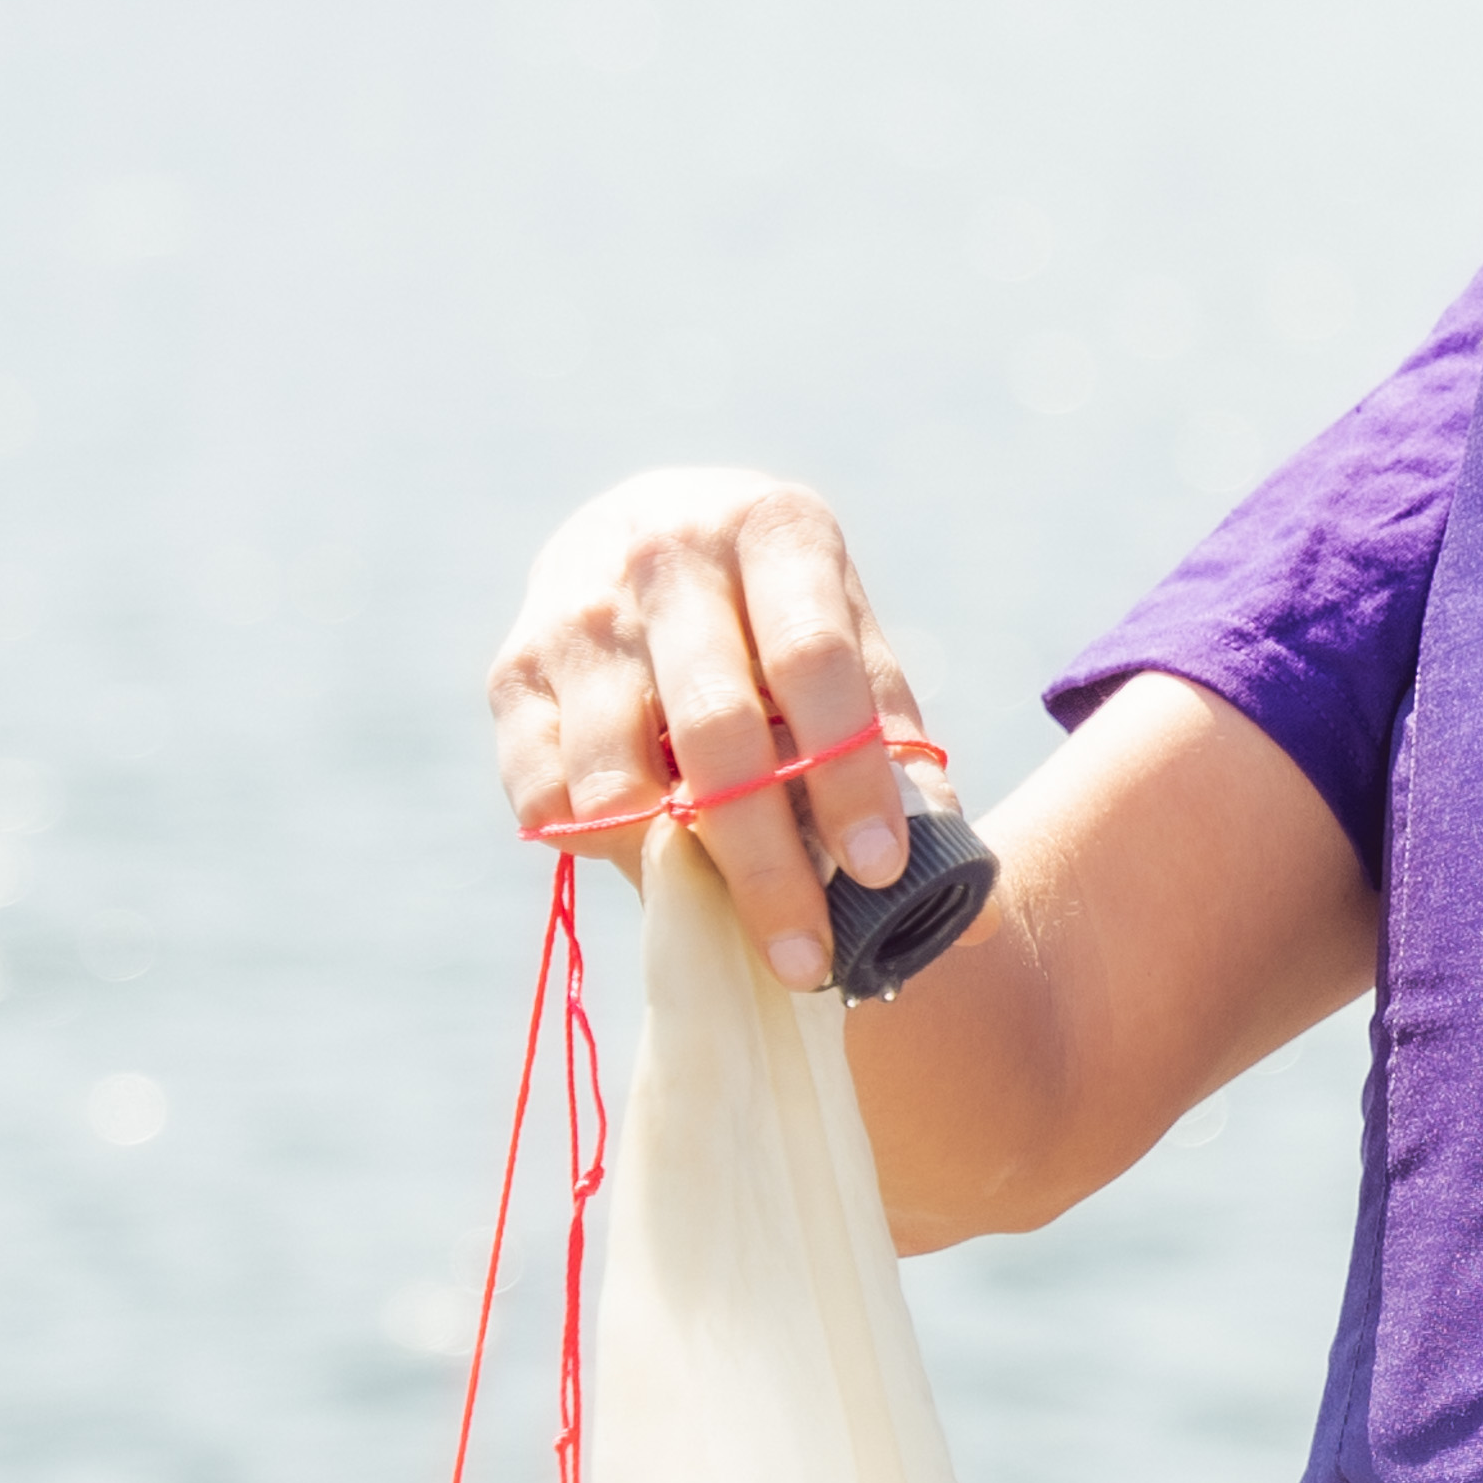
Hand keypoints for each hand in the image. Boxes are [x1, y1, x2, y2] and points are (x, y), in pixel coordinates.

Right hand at [482, 467, 927, 990]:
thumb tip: (972, 909)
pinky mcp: (511, 674)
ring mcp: (576, 615)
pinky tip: (652, 853)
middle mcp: (665, 558)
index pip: (814, 661)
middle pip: (715, 730)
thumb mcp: (848, 641)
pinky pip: (547, 798)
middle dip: (766, 860)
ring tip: (730, 910)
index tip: (881, 872)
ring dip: (674, 864)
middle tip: (808, 955)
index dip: (847, 771)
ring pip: (618, 774)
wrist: (644, 527)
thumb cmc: (775, 612)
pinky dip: (601, 849)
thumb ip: (899, 751)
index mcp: (775, 531)